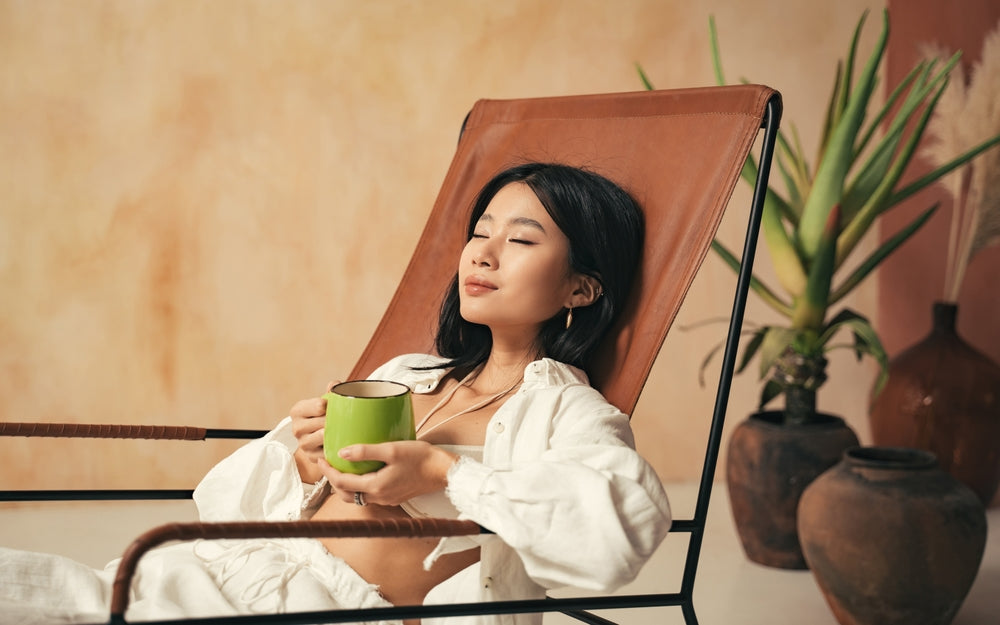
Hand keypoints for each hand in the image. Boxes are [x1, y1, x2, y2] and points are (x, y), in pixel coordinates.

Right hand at [289, 380, 338, 481]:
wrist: (317, 438)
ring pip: (321, 437)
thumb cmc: (323, 416)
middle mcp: (296, 428)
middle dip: (334, 420)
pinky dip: (335, 448)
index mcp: (297, 411)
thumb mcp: (324, 402)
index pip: (318, 406)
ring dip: (334, 433)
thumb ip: (331, 391)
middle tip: (346, 419)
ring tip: (344, 430)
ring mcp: (303, 444)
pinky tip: (342, 443)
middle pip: (321, 422)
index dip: (330, 406)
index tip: (336, 406)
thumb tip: (335, 384)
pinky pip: (325, 453)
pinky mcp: (311, 456)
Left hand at [318, 441, 458, 506]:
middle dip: (333, 480)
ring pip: (357, 496)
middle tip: (327, 464)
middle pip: (346, 494)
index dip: (328, 472)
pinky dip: (359, 486)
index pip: (342, 483)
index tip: (321, 459)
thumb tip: (342, 452)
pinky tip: (362, 473)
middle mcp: (379, 497)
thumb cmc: (421, 458)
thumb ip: (366, 451)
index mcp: (376, 486)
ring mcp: (387, 499)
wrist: (442, 471)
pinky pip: (370, 494)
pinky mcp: (394, 496)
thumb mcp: (391, 449)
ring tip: (341, 469)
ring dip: (345, 485)